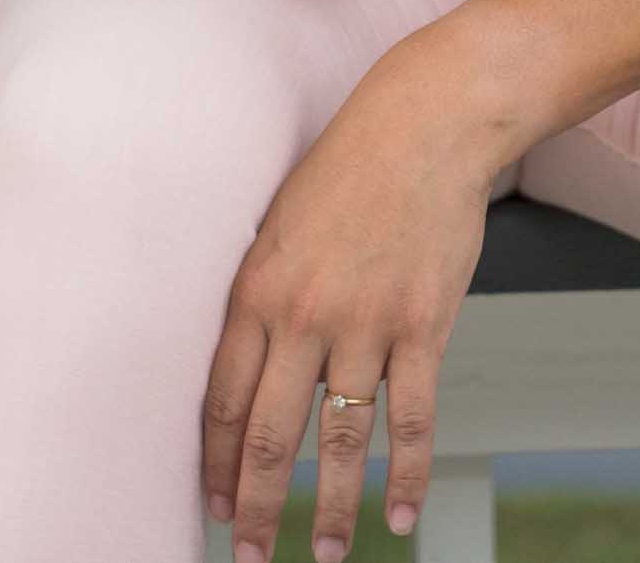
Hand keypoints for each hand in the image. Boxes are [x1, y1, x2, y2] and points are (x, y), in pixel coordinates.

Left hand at [200, 60, 501, 559]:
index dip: (215, 463)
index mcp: (259, 286)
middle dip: (255, 507)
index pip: (223, 399)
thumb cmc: (351, 163)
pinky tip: (400, 515)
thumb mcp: (281, 220)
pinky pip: (411, 419)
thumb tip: (243, 361)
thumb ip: (262, 290)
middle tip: (249, 560)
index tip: (211, 506)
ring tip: (326, 555)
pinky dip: (407, 475)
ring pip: (340, 440)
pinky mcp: (424, 326)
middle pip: (270, 434)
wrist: (428, 121)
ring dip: (330, 508)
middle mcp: (305, 312)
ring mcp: (367, 322)